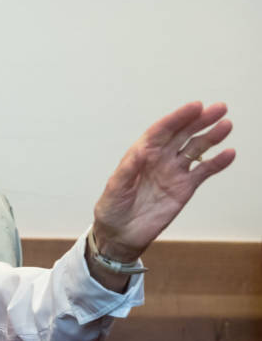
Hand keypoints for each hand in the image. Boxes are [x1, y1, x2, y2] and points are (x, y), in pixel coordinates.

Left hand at [92, 102, 234, 262]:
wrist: (120, 234)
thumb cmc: (112, 207)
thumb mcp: (115, 188)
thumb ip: (128, 170)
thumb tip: (140, 152)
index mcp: (141, 153)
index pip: (162, 130)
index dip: (178, 117)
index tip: (195, 106)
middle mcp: (159, 159)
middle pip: (182, 134)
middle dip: (200, 120)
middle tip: (219, 108)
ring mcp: (174, 172)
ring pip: (195, 149)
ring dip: (211, 137)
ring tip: (226, 125)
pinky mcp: (185, 188)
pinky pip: (203, 172)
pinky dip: (217, 163)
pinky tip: (229, 153)